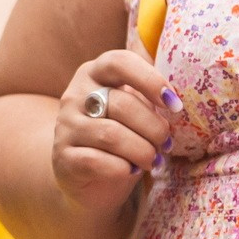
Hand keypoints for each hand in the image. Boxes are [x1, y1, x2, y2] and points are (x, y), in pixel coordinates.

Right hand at [51, 50, 180, 214]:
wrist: (88, 177)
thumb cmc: (120, 136)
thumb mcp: (133, 109)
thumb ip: (149, 96)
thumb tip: (176, 101)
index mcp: (93, 74)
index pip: (119, 62)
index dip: (150, 80)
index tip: (175, 105)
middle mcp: (74, 95)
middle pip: (122, 104)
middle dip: (154, 128)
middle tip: (167, 144)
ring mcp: (65, 126)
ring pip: (111, 135)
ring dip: (142, 151)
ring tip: (152, 160)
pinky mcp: (62, 156)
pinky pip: (97, 161)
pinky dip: (122, 169)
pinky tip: (129, 170)